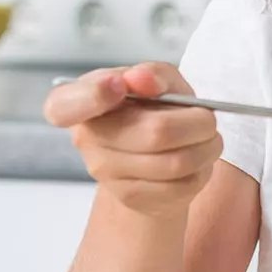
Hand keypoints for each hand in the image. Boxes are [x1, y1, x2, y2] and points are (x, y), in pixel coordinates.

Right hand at [42, 62, 221, 217]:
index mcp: (78, 101)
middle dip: (197, 123)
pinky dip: (201, 169)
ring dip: (206, 147)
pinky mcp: (132, 198)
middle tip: (207, 118)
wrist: (157, 154)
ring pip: (176, 162)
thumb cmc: (155, 108)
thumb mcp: (158, 79)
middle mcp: (86, 139)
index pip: (63, 106)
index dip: (91, 96)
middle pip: (155, 132)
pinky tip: (196, 160)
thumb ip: (153, 73)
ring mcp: (106, 173)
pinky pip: (182, 185)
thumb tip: (142, 78)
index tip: (119, 86)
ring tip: (207, 138)